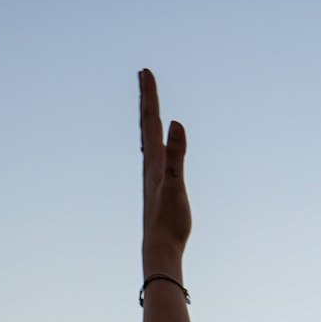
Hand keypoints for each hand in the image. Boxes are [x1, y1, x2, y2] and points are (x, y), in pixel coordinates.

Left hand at [139, 68, 191, 264]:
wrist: (160, 250)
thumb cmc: (169, 221)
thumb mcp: (176, 184)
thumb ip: (177, 154)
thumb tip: (176, 123)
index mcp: (154, 161)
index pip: (151, 121)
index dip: (149, 96)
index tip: (145, 71)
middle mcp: (149, 167)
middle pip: (146, 127)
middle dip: (146, 101)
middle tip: (143, 77)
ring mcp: (152, 178)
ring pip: (148, 141)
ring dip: (148, 121)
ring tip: (148, 108)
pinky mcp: (157, 190)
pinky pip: (155, 158)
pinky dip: (155, 145)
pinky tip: (156, 150)